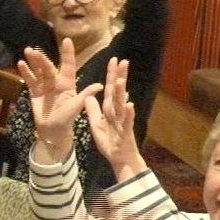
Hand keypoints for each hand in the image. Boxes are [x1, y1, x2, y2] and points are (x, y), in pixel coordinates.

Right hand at [15, 38, 99, 157]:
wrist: (53, 131)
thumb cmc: (67, 119)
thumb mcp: (77, 107)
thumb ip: (85, 95)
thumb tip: (99, 85)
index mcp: (67, 84)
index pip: (68, 66)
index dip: (67, 54)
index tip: (67, 40)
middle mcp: (55, 82)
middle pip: (49, 67)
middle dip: (42, 58)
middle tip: (34, 50)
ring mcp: (44, 86)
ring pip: (39, 71)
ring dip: (33, 62)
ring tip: (28, 51)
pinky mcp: (35, 92)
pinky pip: (30, 80)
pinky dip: (26, 72)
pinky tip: (21, 64)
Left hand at [83, 58, 145, 178]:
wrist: (120, 159)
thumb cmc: (111, 143)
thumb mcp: (97, 125)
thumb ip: (94, 111)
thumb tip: (88, 97)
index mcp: (110, 110)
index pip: (110, 89)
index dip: (111, 75)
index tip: (113, 60)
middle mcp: (118, 113)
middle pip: (118, 92)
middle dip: (119, 77)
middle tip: (122, 61)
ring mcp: (123, 122)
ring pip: (122, 104)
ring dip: (122, 92)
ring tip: (121, 79)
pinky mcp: (126, 132)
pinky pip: (127, 122)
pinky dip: (129, 114)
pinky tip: (130, 104)